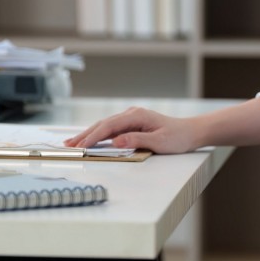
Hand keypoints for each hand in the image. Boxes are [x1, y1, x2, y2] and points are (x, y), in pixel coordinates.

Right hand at [64, 107, 197, 153]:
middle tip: (69, 146)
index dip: (93, 136)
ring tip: (72, 143)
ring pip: (104, 126)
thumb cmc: (178, 137)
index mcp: (137, 116)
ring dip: (88, 135)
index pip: (109, 126)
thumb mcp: (159, 142)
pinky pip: (111, 130)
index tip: (81, 146)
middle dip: (84, 135)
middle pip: (102, 124)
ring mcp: (131, 118)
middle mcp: (131, 114)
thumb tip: (116, 141)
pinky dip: (98, 135)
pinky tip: (89, 140)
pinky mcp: (132, 124)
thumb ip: (137, 140)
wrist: (190, 132)